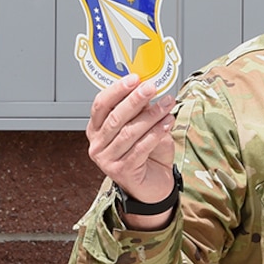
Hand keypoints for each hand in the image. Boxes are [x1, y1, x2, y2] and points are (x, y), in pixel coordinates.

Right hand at [85, 77, 176, 228]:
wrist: (153, 185)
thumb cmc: (146, 154)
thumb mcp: (141, 126)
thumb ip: (141, 111)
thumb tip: (147, 88)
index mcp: (96, 129)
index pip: (101, 104)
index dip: (117, 90)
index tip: (135, 78)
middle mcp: (96, 144)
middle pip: (115, 117)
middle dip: (136, 100)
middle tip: (152, 87)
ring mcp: (107, 160)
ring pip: (129, 132)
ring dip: (151, 115)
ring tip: (168, 103)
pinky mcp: (121, 171)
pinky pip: (140, 148)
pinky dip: (156, 133)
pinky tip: (167, 123)